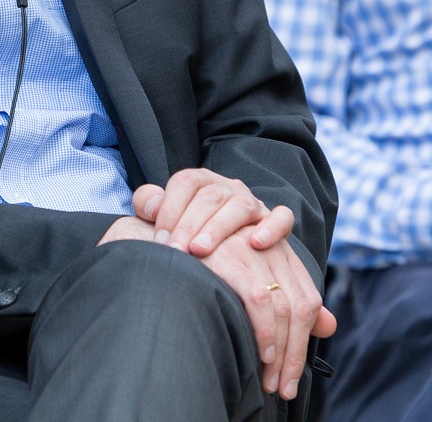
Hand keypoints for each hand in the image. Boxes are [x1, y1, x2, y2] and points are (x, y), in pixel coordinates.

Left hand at [133, 168, 295, 257]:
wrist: (226, 246)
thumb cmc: (187, 232)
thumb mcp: (166, 216)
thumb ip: (151, 205)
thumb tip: (149, 207)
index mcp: (200, 181)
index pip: (185, 183)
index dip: (170, 209)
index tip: (158, 240)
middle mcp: (228, 187)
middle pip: (209, 196)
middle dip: (189, 224)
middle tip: (175, 251)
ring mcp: (253, 202)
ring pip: (240, 206)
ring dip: (218, 228)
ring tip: (200, 250)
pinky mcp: (274, 220)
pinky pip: (282, 217)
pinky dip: (272, 228)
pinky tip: (256, 244)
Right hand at [196, 228, 335, 400]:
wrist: (174, 236)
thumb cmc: (211, 261)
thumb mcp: (253, 276)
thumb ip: (292, 300)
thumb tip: (330, 326)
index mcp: (284, 255)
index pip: (308, 302)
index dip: (303, 343)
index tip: (291, 378)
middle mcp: (275, 251)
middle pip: (301, 309)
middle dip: (294, 355)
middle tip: (282, 388)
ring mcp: (256, 253)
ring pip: (284, 309)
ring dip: (280, 353)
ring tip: (270, 381)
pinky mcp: (235, 258)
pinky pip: (260, 300)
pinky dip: (264, 331)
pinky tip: (261, 352)